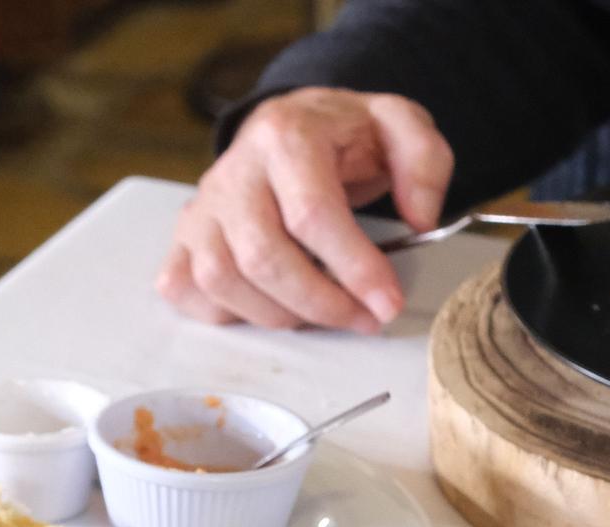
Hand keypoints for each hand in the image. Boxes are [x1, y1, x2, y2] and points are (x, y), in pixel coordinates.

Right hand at [156, 88, 453, 332]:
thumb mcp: (398, 127)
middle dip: (321, 304)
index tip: (387, 302)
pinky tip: (270, 305)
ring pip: (222, 281)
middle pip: (263, 258)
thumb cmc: (343, 136)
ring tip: (322, 312)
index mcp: (285, 136)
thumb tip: (420, 219)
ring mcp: (203, 207)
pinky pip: (188, 290)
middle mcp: (234, 171)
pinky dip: (227, 313)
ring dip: (280, 315)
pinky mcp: (185, 236)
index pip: (312, 216)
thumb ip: (424, 162)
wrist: (290, 125)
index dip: (354, 269)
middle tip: (363, 318)